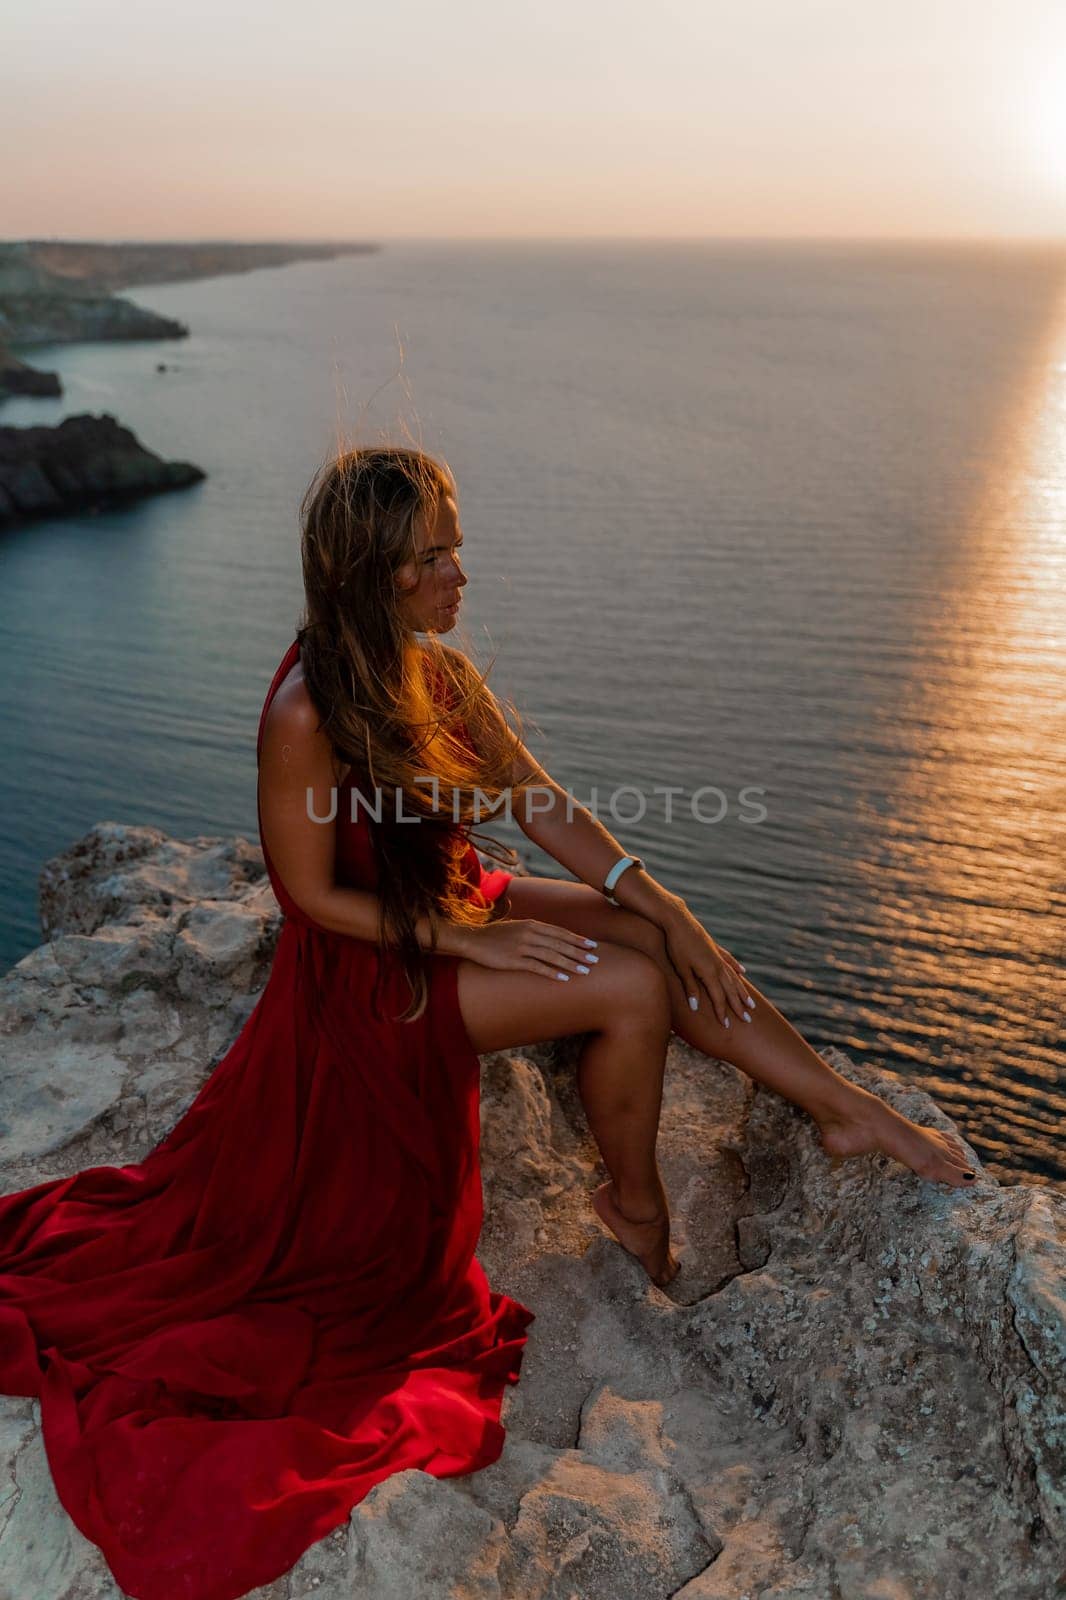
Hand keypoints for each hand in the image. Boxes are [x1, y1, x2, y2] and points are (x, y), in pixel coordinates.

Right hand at [455, 918, 599, 981]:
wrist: (473, 939)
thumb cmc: (495, 935)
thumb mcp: (516, 927)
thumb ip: (533, 930)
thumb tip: (549, 935)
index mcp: (531, 924)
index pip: (560, 932)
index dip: (577, 939)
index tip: (591, 945)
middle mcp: (530, 934)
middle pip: (560, 944)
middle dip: (579, 952)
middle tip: (595, 960)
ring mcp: (522, 947)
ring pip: (553, 955)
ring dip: (571, 963)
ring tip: (585, 970)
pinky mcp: (514, 960)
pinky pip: (538, 967)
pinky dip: (552, 972)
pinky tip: (564, 978)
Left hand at [661, 901, 751, 1027]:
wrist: (678, 920)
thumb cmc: (676, 946)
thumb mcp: (681, 969)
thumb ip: (690, 988)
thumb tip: (696, 1008)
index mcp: (709, 973)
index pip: (718, 997)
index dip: (722, 1012)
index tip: (727, 1025)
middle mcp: (717, 966)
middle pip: (731, 990)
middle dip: (739, 1006)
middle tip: (748, 1020)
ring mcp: (718, 956)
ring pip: (733, 977)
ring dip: (742, 991)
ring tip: (751, 1003)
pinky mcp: (714, 948)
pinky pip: (729, 961)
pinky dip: (736, 968)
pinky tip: (742, 973)